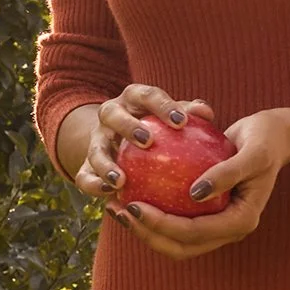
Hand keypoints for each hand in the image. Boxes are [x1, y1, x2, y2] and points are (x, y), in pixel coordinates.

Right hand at [73, 83, 213, 203]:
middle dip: (128, 126)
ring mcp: (96, 139)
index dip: (163, 106)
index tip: (181, 121)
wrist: (121, 137)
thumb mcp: (172, 115)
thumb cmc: (160, 124)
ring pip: (95, 149)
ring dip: (106, 165)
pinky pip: (84, 176)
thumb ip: (188, 113)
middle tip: (148, 142)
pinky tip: (110, 194)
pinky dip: (94, 185)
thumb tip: (206, 113)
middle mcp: (110, 114)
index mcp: (133, 98)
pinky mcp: (85, 163)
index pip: (148, 95)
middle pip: (113, 115)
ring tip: (121, 181)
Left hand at [116, 108, 289, 262]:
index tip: (134, 205)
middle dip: (147, 235)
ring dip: (145, 231)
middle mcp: (228, 229)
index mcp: (242, 221)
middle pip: (180, 247)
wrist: (275, 137)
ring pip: (175, 242)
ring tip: (118, 208)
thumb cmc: (265, 139)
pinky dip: (153, 217)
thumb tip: (194, 194)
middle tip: (120, 211)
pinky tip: (132, 196)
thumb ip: (228, 173)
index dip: (161, 225)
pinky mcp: (209, 215)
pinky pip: (176, 224)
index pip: (195, 233)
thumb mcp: (253, 152)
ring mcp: (218, 225)